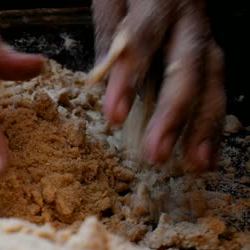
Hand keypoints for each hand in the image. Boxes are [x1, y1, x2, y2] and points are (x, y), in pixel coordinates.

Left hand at [91, 0, 225, 171]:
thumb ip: (111, 31)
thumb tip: (102, 73)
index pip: (143, 41)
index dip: (129, 80)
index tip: (114, 117)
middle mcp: (190, 18)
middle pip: (188, 68)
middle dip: (174, 115)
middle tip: (156, 154)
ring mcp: (205, 35)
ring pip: (212, 80)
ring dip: (204, 126)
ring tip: (196, 164)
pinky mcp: (209, 50)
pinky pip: (216, 86)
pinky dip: (211, 122)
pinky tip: (205, 151)